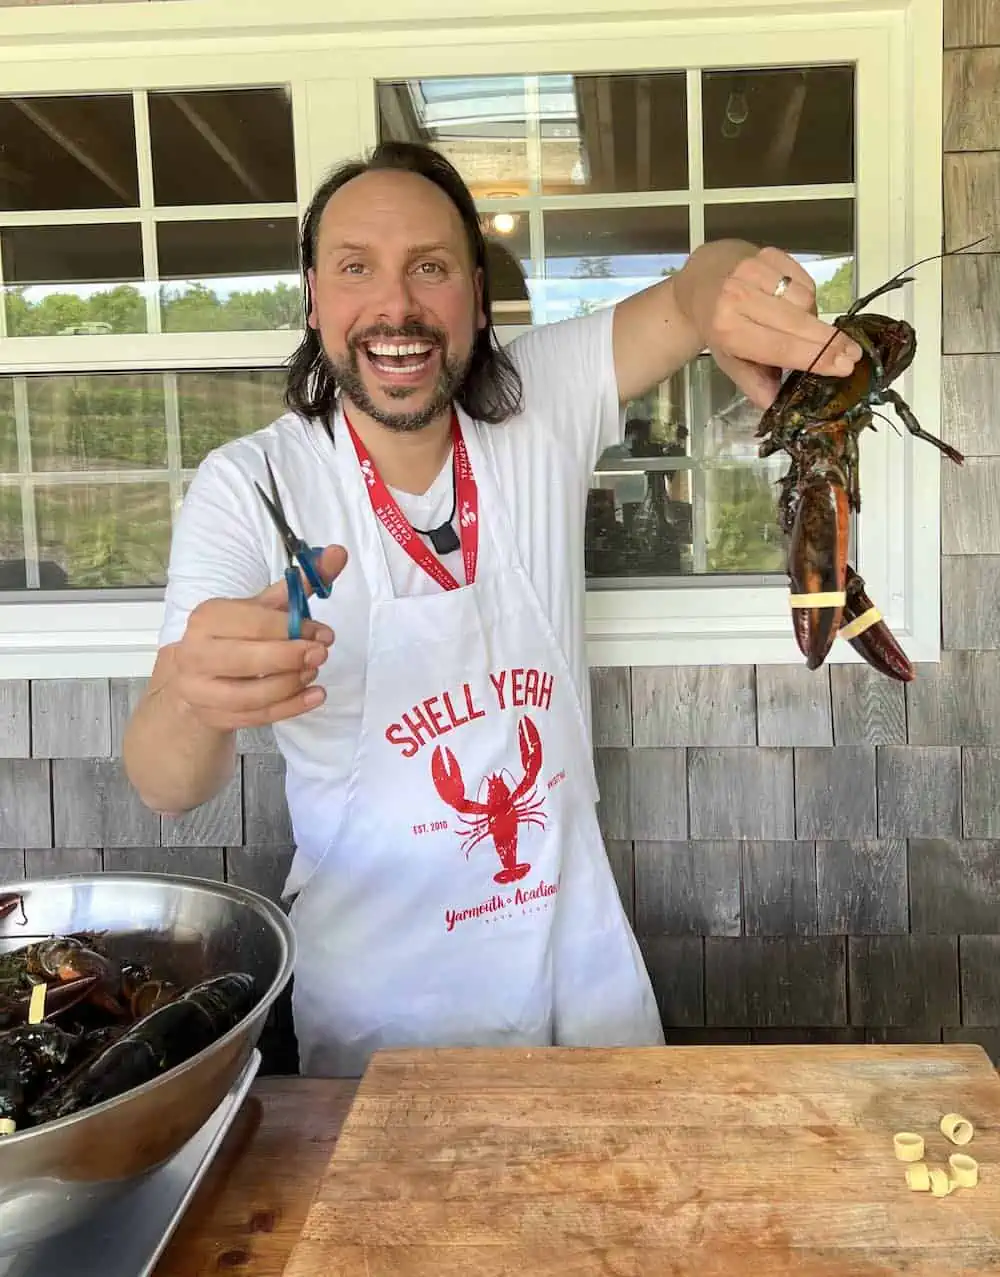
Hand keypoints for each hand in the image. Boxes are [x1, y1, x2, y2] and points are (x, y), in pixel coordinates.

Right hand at [171, 545, 347, 730]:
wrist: (199, 676)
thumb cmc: (237, 636)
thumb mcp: (264, 607)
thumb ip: (300, 584)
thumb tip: (338, 554)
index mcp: (208, 617)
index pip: (254, 623)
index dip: (294, 628)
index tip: (323, 633)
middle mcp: (195, 652)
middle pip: (248, 660)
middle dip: (291, 657)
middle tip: (322, 654)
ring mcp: (200, 689)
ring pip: (251, 695)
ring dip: (291, 684)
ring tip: (313, 672)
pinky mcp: (213, 716)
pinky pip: (256, 717)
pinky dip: (290, 708)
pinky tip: (315, 695)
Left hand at [675, 242, 863, 408]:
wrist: (705, 279)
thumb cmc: (720, 323)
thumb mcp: (728, 358)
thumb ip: (752, 382)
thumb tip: (775, 404)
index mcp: (727, 329)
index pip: (779, 346)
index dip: (815, 357)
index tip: (844, 366)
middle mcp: (738, 297)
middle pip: (797, 323)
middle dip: (829, 342)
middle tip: (852, 355)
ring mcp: (754, 271)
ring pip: (805, 300)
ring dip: (812, 318)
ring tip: (800, 327)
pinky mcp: (768, 253)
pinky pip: (804, 280)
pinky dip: (806, 296)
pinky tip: (793, 304)